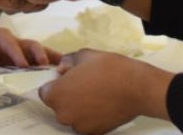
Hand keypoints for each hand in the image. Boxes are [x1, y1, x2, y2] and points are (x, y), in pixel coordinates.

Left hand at [0, 27, 62, 66]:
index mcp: (0, 37)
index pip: (10, 43)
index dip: (17, 53)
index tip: (23, 65)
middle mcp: (15, 41)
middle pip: (30, 45)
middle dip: (38, 54)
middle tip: (45, 65)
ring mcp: (23, 50)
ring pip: (40, 52)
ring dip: (52, 59)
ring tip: (65, 68)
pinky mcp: (28, 60)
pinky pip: (42, 61)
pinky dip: (53, 64)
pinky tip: (65, 71)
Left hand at [39, 49, 172, 134]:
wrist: (137, 88)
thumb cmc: (109, 68)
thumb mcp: (84, 55)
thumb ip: (67, 61)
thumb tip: (62, 67)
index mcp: (56, 95)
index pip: (45, 91)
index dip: (56, 84)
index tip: (67, 79)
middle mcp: (63, 114)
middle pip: (58, 105)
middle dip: (67, 95)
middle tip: (84, 83)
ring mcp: (79, 126)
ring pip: (72, 115)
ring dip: (79, 107)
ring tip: (95, 93)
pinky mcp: (94, 133)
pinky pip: (86, 123)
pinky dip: (91, 116)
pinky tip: (102, 103)